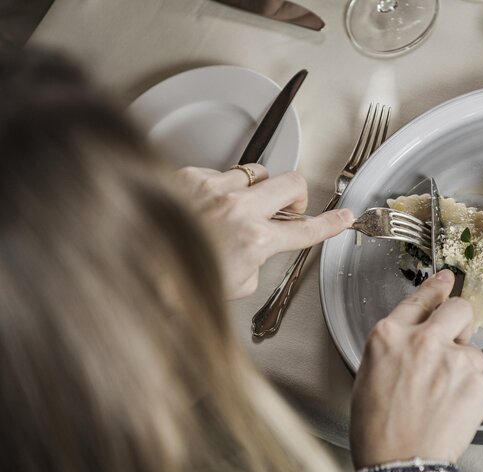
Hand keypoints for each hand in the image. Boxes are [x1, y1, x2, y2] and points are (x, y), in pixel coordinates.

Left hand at [172, 164, 352, 298]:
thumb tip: (256, 247)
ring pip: (257, 172)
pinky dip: (219, 188)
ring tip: (239, 206)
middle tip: (287, 207)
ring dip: (256, 189)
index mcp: (256, 240)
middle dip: (296, 195)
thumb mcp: (236, 283)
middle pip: (292, 182)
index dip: (331, 224)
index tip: (344, 216)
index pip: (306, 229)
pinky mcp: (190, 177)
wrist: (134, 263)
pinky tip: (206, 205)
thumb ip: (257, 260)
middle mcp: (239, 209)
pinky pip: (219, 173)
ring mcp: (214, 188)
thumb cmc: (179, 279)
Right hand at [350, 270, 482, 467]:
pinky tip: (451, 408)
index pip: (420, 299)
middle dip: (460, 319)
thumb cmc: (377, 427)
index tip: (447, 279)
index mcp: (390, 336)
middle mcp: (423, 341)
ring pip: (472, 350)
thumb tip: (417, 334)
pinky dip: (469, 391)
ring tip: (442, 395)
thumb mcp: (370, 373)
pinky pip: (478, 378)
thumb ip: (396, 345)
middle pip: (459, 309)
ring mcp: (453, 360)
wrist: (399, 462)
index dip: (437, 288)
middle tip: (455, 337)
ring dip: (462, 366)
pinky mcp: (476, 383)